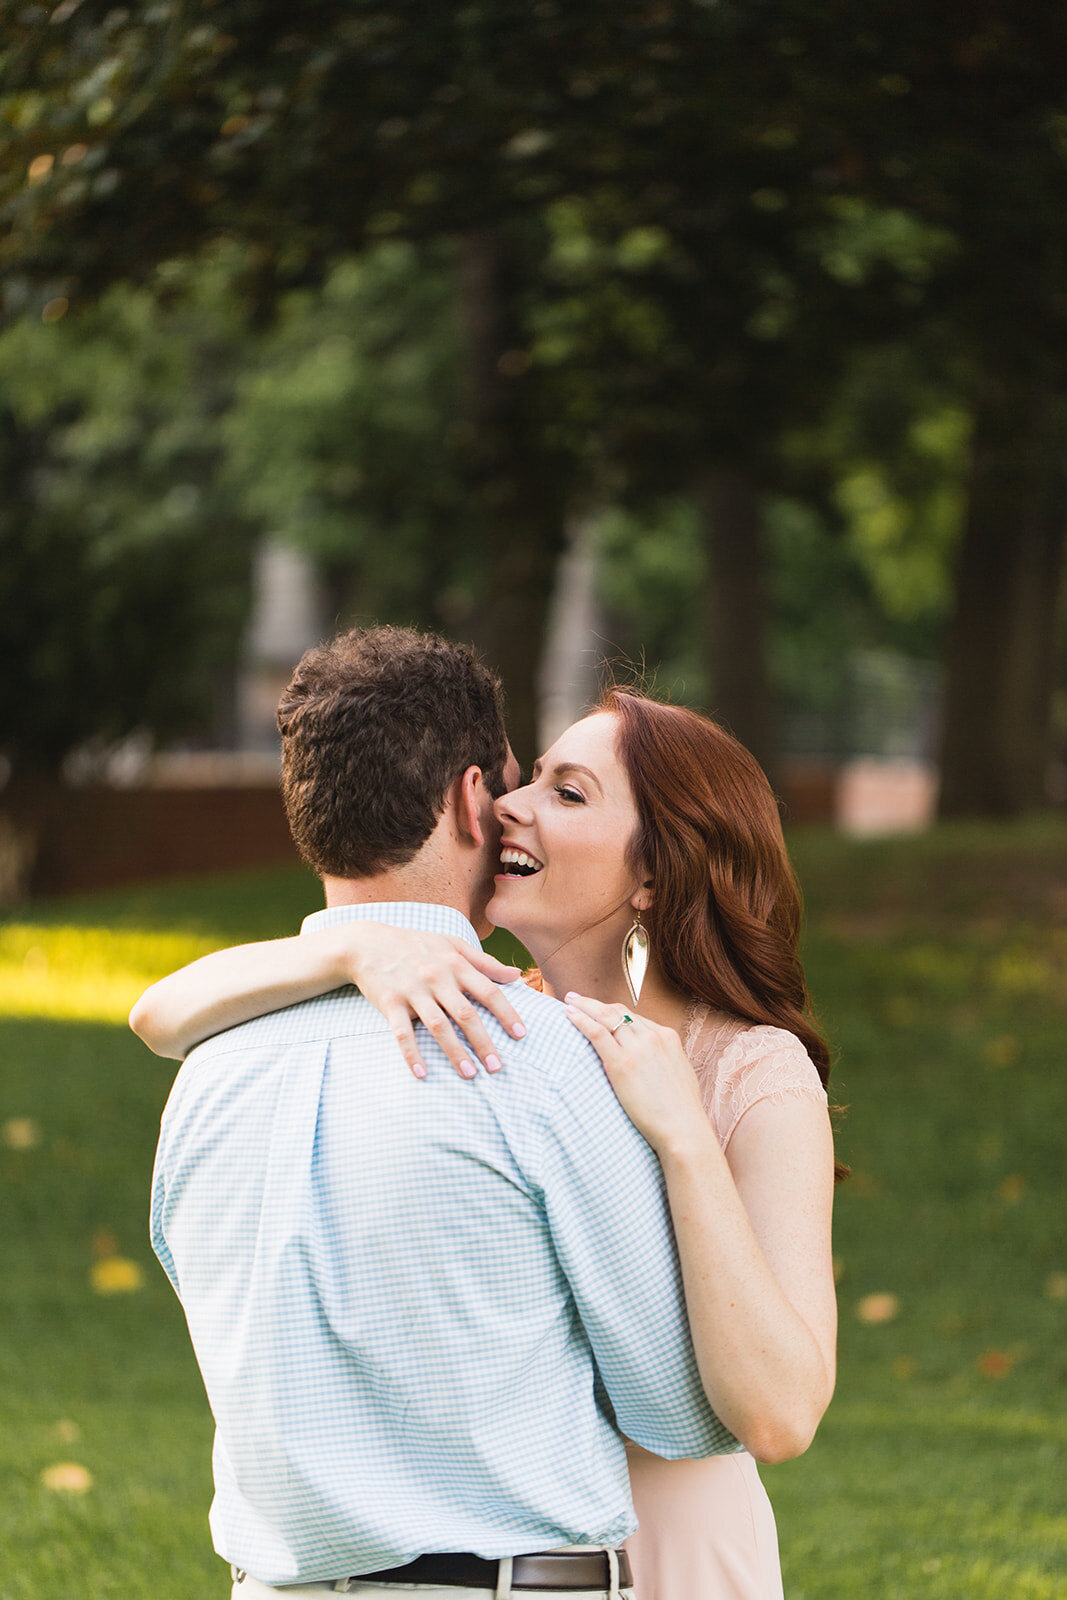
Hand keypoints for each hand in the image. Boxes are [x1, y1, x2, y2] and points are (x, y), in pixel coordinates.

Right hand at [341, 925, 525, 1079]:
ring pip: (438, 1026)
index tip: (521, 1035)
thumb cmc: (416, 944)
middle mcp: (436, 977)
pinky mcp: (390, 1003)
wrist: (367, 943)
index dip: (506, 1014)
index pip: (488, 991)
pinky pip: (402, 1033)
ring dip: (455, 1053)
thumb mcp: (452, 944)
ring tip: (470, 1075)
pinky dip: (412, 1054)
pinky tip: (423, 1074)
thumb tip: (516, 975)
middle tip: (497, 1067)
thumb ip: (485, 961)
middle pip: (466, 1014)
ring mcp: (413, 991)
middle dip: (483, 1042)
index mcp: (455, 964)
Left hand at [563, 992, 710, 1155]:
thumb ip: (663, 1061)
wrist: (683, 1128)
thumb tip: (653, 1063)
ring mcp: (637, 1048)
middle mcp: (653, 1036)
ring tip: (568, 1001)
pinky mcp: (621, 1063)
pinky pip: (596, 1032)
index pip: (634, 1017)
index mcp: (668, 1037)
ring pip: (605, 1016)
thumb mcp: (678, 1074)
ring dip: (584, 1006)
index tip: (598, 1011)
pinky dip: (581, 1020)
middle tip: (576, 997)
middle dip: (595, 1003)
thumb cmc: (681, 1110)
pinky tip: (569, 1015)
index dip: (613, 1013)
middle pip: (618, 1012)